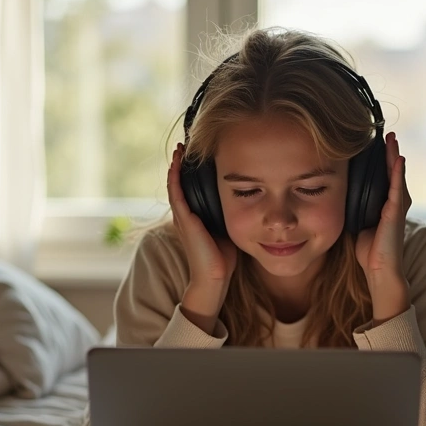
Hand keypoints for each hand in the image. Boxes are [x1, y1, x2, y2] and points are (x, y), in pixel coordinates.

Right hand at [168, 143, 237, 330]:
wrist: (215, 278)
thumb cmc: (224, 260)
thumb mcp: (229, 231)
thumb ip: (232, 217)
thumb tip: (250, 204)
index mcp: (196, 219)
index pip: (190, 190)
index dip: (190, 174)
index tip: (195, 156)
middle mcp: (186, 217)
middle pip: (180, 185)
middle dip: (181, 166)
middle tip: (183, 147)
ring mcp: (183, 218)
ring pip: (175, 187)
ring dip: (176, 167)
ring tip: (179, 150)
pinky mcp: (184, 221)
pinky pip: (177, 195)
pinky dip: (175, 179)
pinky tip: (177, 165)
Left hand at [355, 132, 411, 320]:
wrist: (379, 273)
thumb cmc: (368, 253)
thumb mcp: (356, 225)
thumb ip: (354, 210)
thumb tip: (337, 198)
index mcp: (383, 207)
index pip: (383, 178)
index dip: (381, 162)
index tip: (376, 144)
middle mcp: (392, 205)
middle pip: (392, 173)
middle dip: (389, 153)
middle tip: (387, 133)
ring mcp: (396, 209)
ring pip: (396, 177)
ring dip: (394, 157)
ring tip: (392, 139)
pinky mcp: (395, 215)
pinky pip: (397, 189)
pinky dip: (397, 174)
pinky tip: (398, 159)